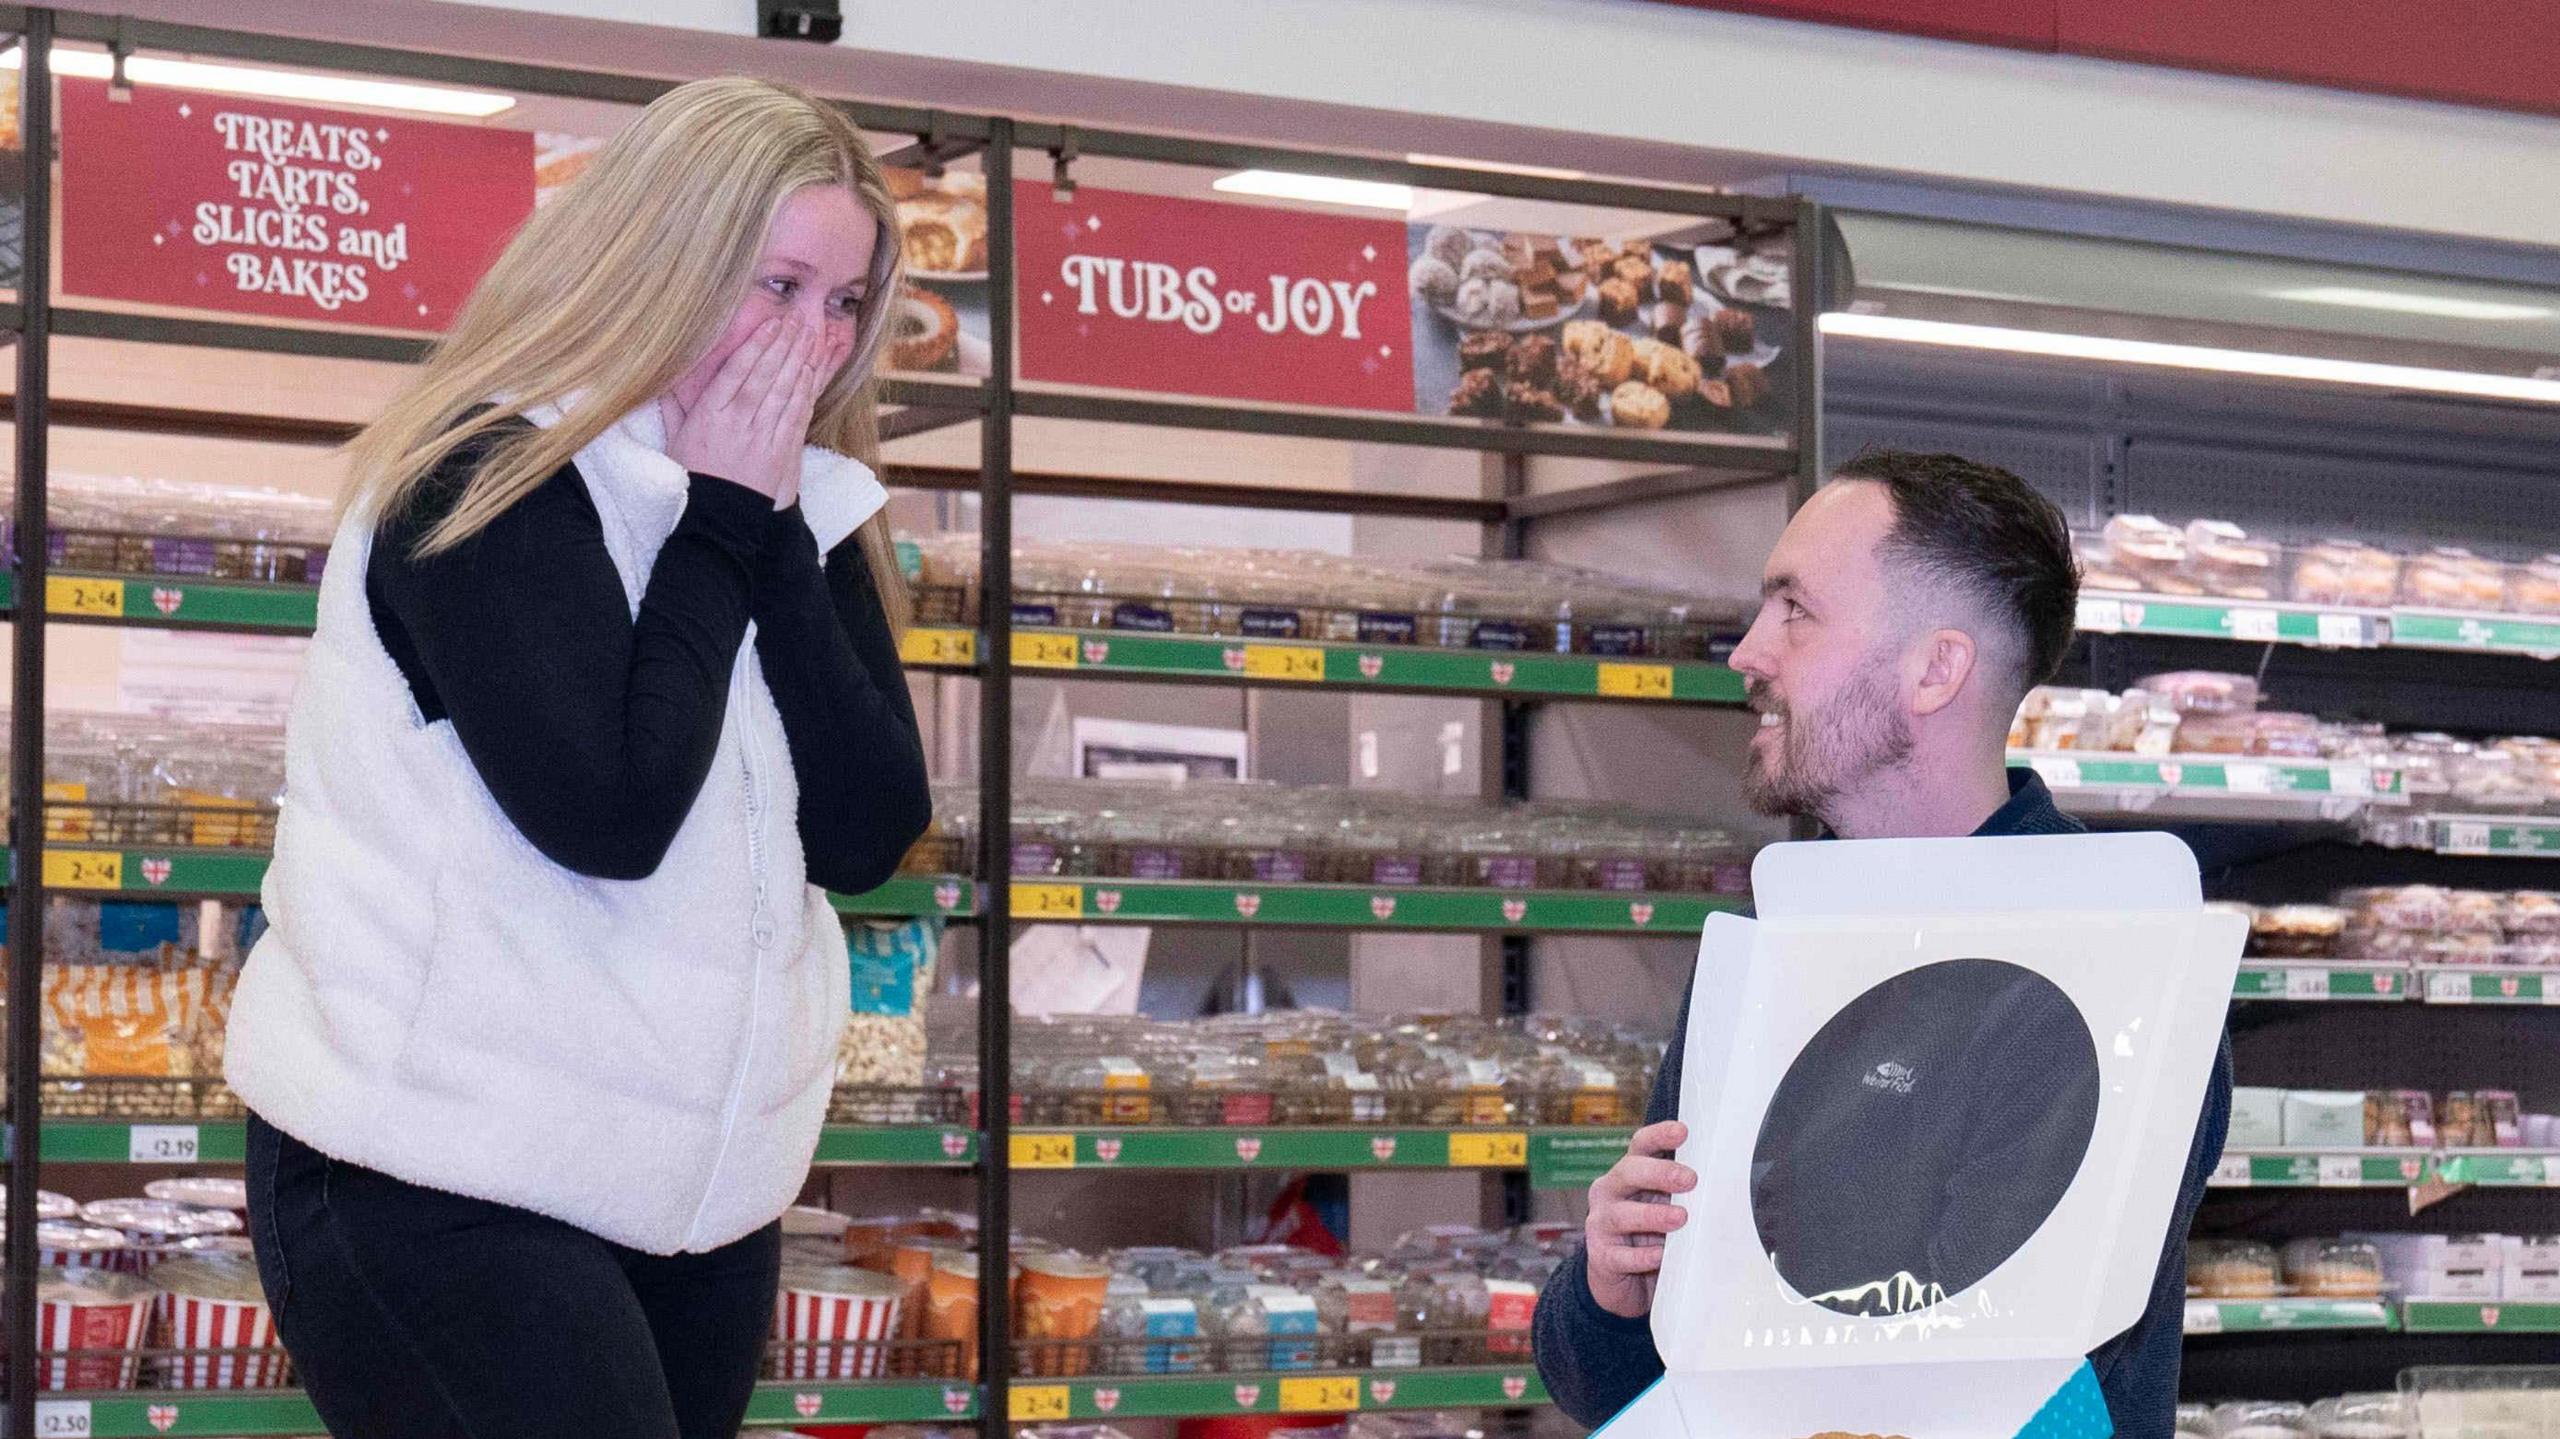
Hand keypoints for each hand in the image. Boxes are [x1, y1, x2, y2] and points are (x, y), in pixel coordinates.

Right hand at [662, 318, 831, 506]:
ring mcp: (761, 438)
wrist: (717, 520)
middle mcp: (737, 423)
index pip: (736, 372)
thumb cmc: (694, 478)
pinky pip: (796, 416)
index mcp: (709, 416)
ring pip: (784, 392)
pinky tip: (811, 372)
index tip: (769, 325)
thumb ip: (674, 407)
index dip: (756, 346)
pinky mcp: (780, 452)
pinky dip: (806, 392)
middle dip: (783, 345)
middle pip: (765, 376)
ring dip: (799, 361)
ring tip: (810, 337)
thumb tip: (666, 379)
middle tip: (797, 321)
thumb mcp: (675, 441)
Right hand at [1584, 1119, 1693, 1318]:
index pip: (1640, 1146)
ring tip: (1680, 1219)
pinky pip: (1620, 1255)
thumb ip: (1684, 1194)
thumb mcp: (1667, 1208)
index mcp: (1629, 1174)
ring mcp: (1601, 1224)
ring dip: (1652, 1215)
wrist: (1626, 1285)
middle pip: (1629, 1172)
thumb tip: (1726, 1185)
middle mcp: (1610, 1192)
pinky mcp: (1602, 1257)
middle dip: (1659, 1173)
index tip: (1682, 1132)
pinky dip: (1642, 1256)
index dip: (1659, 1136)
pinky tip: (1661, 1256)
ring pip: (1622, 1214)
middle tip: (1689, 1180)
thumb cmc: (1653, 1236)